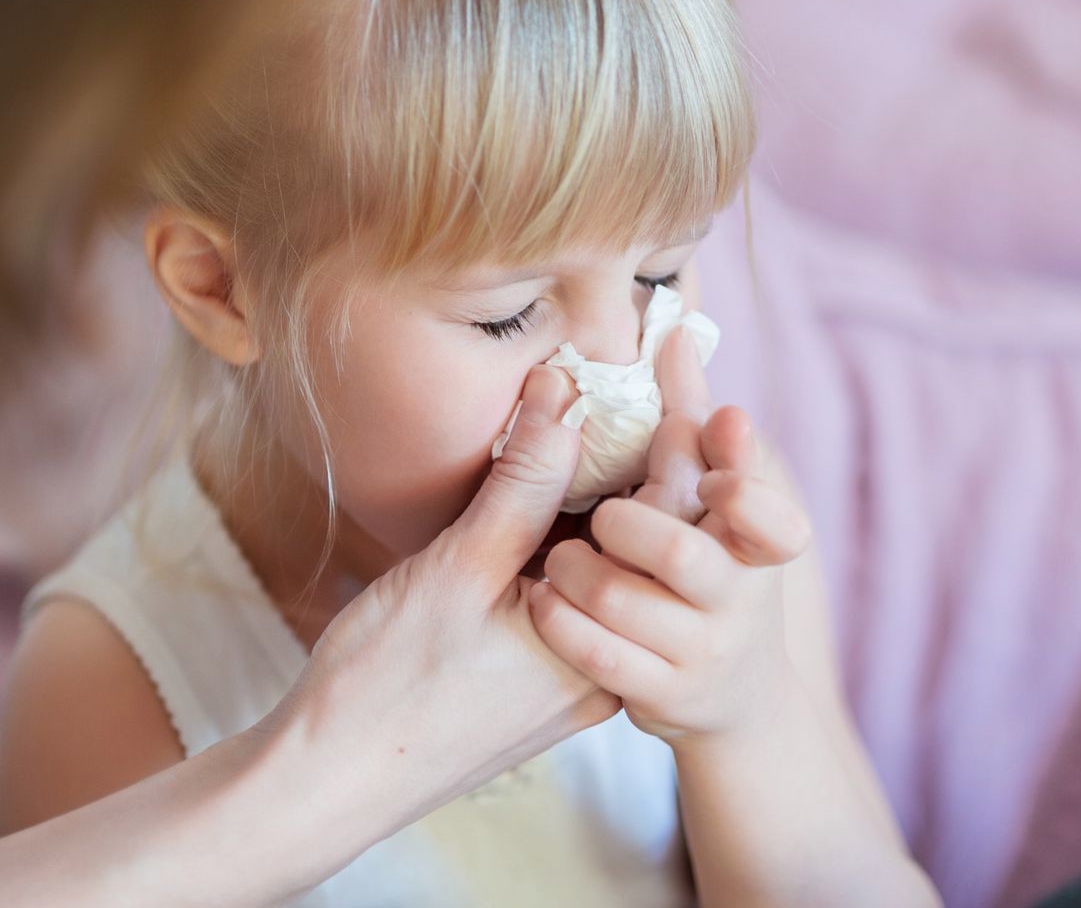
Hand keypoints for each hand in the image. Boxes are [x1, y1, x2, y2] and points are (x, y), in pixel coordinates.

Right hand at [260, 364, 621, 830]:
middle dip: (635, 469)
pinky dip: (563, 543)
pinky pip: (574, 596)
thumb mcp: (460, 567)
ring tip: (584, 428)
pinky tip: (545, 493)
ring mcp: (575, 677)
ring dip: (597, 502)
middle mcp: (608, 669)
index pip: (669, 533)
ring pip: (607, 571)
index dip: (666, 451)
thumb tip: (565, 394)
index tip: (660, 386)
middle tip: (623, 394)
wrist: (325, 781)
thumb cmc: (386, 683)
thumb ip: (525, 482)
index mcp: (609, 648)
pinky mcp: (540, 680)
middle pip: (644, 549)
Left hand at [530, 327, 813, 743]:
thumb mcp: (712, 502)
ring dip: (576, 569)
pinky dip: (561, 620)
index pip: (776, 515)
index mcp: (762, 546)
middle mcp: (742, 601)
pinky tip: (541, 599)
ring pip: (625, 602)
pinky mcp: (661, 697)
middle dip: (626, 522)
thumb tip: (673, 329)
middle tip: (599, 512)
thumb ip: (690, 419)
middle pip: (681, 553)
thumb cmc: (709, 571)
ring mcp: (704, 653)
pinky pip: (598, 656)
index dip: (743, 479)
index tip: (715, 433)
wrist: (735, 702)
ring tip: (555, 557)